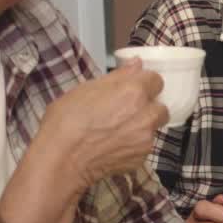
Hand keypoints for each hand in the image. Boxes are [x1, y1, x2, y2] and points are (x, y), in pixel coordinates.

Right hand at [37, 60, 167, 199]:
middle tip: (127, 111)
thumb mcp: (86, 88)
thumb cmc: (67, 120)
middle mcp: (145, 114)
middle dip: (148, 108)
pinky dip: (134, 146)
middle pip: (160, 107)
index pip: (156, 80)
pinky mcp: (141, 158)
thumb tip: (136, 64)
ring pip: (153, 128)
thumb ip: (118, 76)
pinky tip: (114, 146)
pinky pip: (144, 147)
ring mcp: (145, 138)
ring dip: (142, 127)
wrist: (62, 158)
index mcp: (133, 91)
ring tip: (117, 131)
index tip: (134, 88)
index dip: (145, 84)